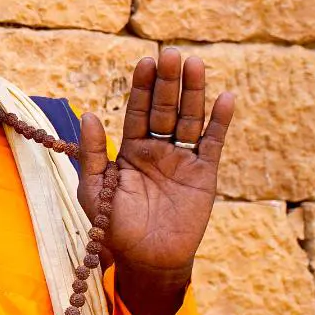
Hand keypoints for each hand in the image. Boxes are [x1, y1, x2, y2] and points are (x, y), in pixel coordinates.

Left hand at [81, 48, 235, 314]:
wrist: (145, 260)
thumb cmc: (114, 228)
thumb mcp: (94, 190)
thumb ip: (92, 154)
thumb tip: (88, 115)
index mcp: (130, 150)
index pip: (138, 111)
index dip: (142, 88)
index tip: (145, 62)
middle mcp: (157, 150)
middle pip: (165, 109)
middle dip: (168, 82)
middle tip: (171, 54)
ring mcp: (183, 160)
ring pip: (190, 119)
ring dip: (193, 93)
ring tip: (195, 64)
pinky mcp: (205, 174)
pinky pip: (213, 143)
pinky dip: (220, 121)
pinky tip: (225, 97)